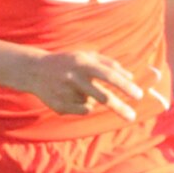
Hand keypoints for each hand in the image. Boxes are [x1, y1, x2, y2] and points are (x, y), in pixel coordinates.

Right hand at [26, 48, 143, 119]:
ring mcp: (66, 94)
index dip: (124, 86)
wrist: (34, 70)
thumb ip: (109, 64)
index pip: (109, 75)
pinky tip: (70, 95)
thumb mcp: (86, 56)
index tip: (139, 95)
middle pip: (103, 97)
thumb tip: (130, 76)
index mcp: (83, 64)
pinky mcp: (60, 106)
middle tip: (131, 116)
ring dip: (92, 99)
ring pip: (92, 104)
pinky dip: (83, 105)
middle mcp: (75, 78)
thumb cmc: (67, 62)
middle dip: (119, 108)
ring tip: (78, 89)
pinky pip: (82, 110)